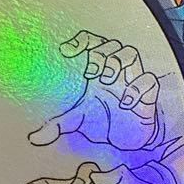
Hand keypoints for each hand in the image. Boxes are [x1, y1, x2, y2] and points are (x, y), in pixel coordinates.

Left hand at [28, 31, 160, 149]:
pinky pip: (149, 81)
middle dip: (100, 55)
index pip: (93, 43)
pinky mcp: (147, 97)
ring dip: (118, 63)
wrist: (128, 141)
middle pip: (112, 45)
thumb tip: (35, 138)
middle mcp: (116, 73)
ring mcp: (132, 82)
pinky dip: (138, 88)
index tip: (66, 52)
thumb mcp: (78, 122)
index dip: (81, 41)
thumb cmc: (106, 122)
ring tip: (108, 82)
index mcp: (99, 72)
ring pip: (131, 54)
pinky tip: (126, 103)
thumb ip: (58, 126)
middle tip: (91, 74)